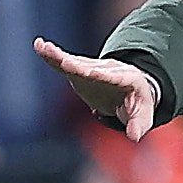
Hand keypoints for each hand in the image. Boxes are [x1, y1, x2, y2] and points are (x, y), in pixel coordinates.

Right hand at [33, 38, 157, 141]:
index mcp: (126, 79)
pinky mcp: (79, 70)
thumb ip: (139, 124)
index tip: (90, 72)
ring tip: (45, 48)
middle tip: (65, 63)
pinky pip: (65, 62)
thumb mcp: (143, 115)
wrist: (129, 88)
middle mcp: (107, 69)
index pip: (114, 77)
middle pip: (91, 67)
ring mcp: (92, 68)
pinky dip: (53, 56)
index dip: (102, 75)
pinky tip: (39, 46)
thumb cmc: (137, 103)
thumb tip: (134, 136)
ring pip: (75, 62)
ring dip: (60, 56)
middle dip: (78, 66)